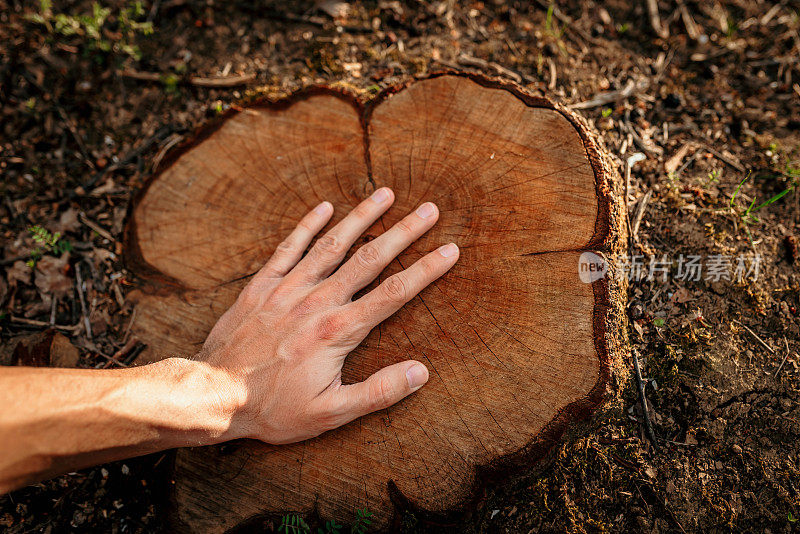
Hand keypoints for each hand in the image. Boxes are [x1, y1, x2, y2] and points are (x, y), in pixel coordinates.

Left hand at [197, 188, 458, 443]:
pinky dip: (307, 225)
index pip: (393, 294)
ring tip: (386, 193)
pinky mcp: (262, 285)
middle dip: (403, 232)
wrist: (215, 394)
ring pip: (332, 244)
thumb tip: (421, 372)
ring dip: (361, 217)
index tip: (450, 250)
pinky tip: (325, 207)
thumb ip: (378, 392)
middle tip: (430, 210)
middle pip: (369, 259)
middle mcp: (317, 301)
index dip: (426, 270)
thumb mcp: (330, 414)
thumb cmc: (274, 408)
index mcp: (338, 331)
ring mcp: (288, 289)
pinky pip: (288, 247)